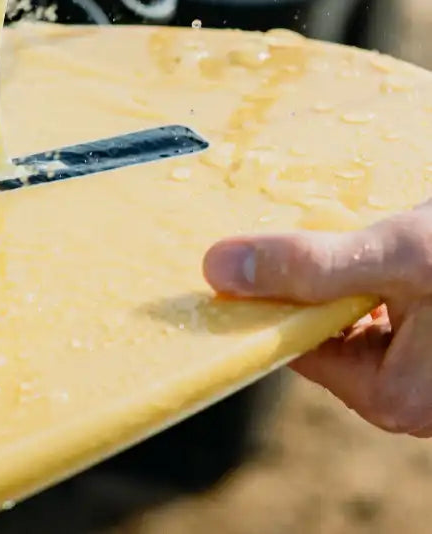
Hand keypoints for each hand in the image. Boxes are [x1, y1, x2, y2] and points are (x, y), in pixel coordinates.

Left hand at [204, 203, 431, 434]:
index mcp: (393, 399)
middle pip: (324, 331)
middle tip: (310, 231)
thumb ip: (311, 266)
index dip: (264, 300)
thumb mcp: (395, 256)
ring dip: (345, 272)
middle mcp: (412, 399)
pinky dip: (372, 274)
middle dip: (313, 280)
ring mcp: (429, 373)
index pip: (295, 348)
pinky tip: (382, 241)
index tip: (233, 259)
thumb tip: (220, 271)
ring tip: (359, 232)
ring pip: (354, 315)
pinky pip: (384, 308)